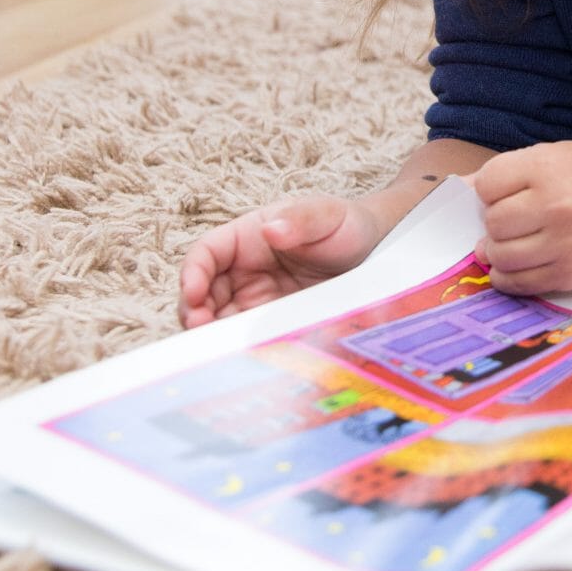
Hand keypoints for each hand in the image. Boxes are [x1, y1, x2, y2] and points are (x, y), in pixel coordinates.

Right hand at [178, 195, 386, 327]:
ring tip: (216, 347)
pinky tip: (242, 356)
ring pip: (220, 319)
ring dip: (211, 334)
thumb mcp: (327, 215)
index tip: (194, 293)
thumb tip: (269, 229)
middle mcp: (245, 270)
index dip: (192, 273)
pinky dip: (239, 347)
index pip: (206, 254)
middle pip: (204, 293)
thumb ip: (299, 218)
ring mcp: (258, 299)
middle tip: (200, 330)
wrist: (379, 254)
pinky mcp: (274, 322)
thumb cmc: (348, 225)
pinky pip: (248, 337)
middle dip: (194, 311)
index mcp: (247, 238)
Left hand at [473, 142, 571, 295]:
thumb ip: (502, 172)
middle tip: (513, 217)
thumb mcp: (547, 156)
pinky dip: (508, 276)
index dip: (490, 189)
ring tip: (514, 239)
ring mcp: (565, 245)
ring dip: (498, 250)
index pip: (488, 185)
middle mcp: (559, 207)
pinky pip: (518, 283)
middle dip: (495, 221)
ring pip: (500, 257)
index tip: (507, 190)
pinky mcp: (568, 274)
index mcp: (550, 170)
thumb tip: (456, 192)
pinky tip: (518, 262)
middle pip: (493, 223)